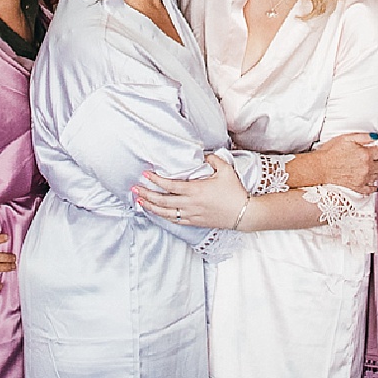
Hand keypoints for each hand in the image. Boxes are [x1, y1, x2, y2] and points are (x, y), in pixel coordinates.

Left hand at [133, 152, 249, 229]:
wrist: (243, 214)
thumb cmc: (235, 192)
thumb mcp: (226, 170)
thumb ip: (213, 159)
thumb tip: (203, 155)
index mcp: (196, 190)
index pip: (170, 185)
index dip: (156, 180)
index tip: (145, 174)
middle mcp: (190, 204)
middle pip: (162, 201)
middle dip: (146, 194)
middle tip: (134, 189)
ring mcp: (191, 215)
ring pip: (165, 213)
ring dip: (151, 207)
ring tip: (139, 201)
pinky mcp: (195, 222)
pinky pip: (174, 220)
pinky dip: (163, 216)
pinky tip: (156, 213)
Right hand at [286, 131, 377, 195]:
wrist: (321, 167)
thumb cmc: (330, 152)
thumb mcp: (346, 138)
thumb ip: (363, 137)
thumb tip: (374, 137)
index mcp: (365, 154)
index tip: (377, 149)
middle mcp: (366, 167)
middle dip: (377, 160)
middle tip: (372, 158)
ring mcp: (363, 178)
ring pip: (377, 175)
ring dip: (376, 171)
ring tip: (371, 168)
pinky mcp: (358, 187)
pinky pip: (370, 189)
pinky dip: (373, 187)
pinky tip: (372, 184)